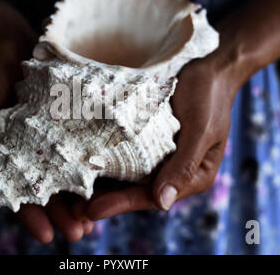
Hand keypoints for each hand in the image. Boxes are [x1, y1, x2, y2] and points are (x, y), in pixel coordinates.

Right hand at [0, 7, 92, 242]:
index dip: (31, 216)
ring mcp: (58, 139)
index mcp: (11, 156)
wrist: (12, 39)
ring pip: (72, 177)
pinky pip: (89, 148)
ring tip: (98, 219)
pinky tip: (112, 182)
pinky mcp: (77, 122)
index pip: (21, 193)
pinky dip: (97, 168)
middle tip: (81, 233)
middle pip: (51, 192)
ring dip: (84, 200)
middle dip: (65, 214)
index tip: (45, 235)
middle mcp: (36, 152)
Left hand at [87, 56, 237, 219]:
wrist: (208, 68)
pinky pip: (124, 153)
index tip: (93, 210)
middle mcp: (173, 170)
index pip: (153, 196)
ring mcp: (159, 155)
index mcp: (192, 176)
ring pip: (126, 175)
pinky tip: (82, 161)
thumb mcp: (201, 130)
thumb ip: (184, 166)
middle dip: (105, 199)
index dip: (122, 204)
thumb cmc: (209, 97)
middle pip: (135, 190)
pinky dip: (105, 158)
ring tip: (70, 190)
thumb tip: (161, 202)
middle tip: (72, 207)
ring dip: (101, 183)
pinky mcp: (147, 139)